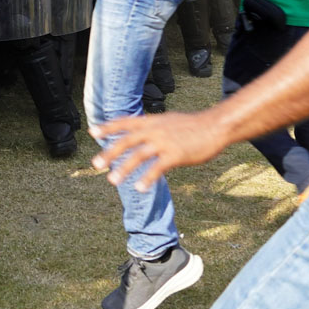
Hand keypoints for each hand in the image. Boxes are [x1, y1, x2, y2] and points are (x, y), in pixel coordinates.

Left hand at [89, 111, 227, 191]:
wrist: (216, 126)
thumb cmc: (194, 125)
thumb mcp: (169, 120)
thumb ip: (154, 126)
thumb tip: (142, 130)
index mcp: (152, 121)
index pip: (125, 122)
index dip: (108, 127)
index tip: (92, 132)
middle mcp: (155, 130)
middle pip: (127, 140)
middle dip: (109, 152)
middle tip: (95, 164)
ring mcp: (165, 141)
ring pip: (139, 155)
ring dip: (124, 168)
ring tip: (112, 180)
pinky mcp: (176, 154)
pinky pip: (157, 168)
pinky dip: (147, 178)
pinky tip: (139, 188)